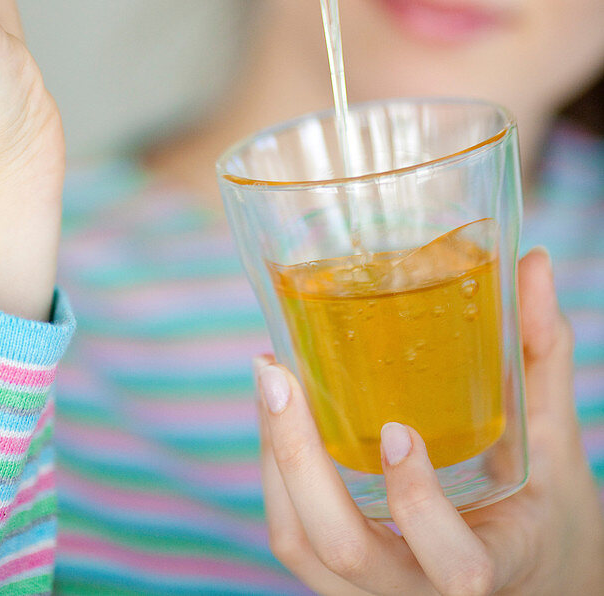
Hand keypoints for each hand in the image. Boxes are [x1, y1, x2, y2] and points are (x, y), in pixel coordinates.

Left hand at [255, 248, 603, 594]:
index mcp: (497, 564)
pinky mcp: (342, 574)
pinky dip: (275, 476)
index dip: (419, 506)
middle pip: (345, 551)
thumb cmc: (546, 511)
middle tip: (279, 376)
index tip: (398, 432)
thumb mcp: (554, 438)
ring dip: (277, 461)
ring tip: (269, 378)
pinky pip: (293, 537)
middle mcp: (423, 591)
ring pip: (304, 547)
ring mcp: (376, 587)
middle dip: (302, 463)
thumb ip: (541, 352)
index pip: (457, 567)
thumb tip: (532, 261)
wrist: (532, 578)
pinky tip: (275, 411)